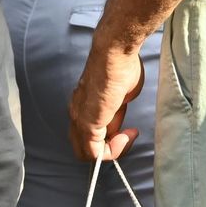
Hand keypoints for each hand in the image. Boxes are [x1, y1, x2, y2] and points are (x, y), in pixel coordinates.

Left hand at [69, 44, 143, 161]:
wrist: (115, 53)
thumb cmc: (121, 67)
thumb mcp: (122, 96)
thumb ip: (116, 111)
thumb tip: (117, 119)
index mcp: (83, 105)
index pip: (90, 135)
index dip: (110, 139)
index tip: (128, 131)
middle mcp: (77, 113)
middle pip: (84, 147)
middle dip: (108, 148)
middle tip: (126, 137)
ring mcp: (79, 119)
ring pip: (86, 153)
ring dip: (111, 150)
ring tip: (126, 137)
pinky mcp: (86, 123)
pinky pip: (93, 153)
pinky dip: (111, 152)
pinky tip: (124, 138)